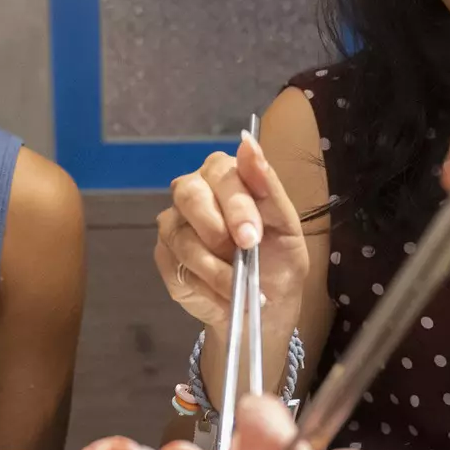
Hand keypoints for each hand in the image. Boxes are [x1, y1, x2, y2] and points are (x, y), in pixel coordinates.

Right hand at [155, 132, 308, 331]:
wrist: (265, 307)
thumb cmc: (278, 260)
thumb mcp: (286, 225)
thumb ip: (267, 185)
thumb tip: (248, 142)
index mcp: (225, 175)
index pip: (221, 173)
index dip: (236, 204)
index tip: (252, 236)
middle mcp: (194, 191)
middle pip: (189, 195)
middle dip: (218, 230)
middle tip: (243, 255)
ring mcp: (174, 224)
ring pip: (182, 237)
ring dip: (215, 268)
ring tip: (241, 287)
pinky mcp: (164, 255)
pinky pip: (176, 265)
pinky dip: (205, 285)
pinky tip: (224, 294)